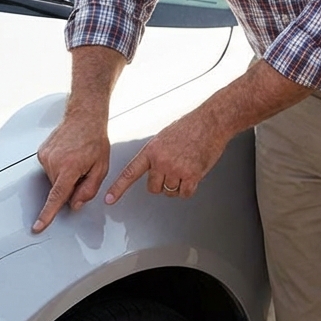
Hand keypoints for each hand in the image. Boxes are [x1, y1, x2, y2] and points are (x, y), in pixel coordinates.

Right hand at [33, 105, 110, 232]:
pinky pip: (49, 168)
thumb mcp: (101, 167)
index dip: (47, 214)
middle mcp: (54, 162)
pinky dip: (58, 167)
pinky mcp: (41, 152)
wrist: (84, 117)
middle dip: (70, 185)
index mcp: (70, 167)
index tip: (38, 226)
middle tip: (82, 169)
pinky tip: (67, 155)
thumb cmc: (95, 139)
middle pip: (58, 188)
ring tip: (75, 158)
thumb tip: (75, 205)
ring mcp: (45, 156)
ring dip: (64, 175)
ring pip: (53, 179)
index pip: (57, 197)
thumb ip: (88, 189)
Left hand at [105, 109, 231, 202]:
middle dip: (162, 182)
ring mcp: (176, 169)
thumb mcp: (164, 137)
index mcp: (152, 150)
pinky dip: (189, 188)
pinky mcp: (191, 175)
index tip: (109, 199)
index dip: (118, 188)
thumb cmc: (191, 126)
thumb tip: (154, 169)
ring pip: (170, 191)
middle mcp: (161, 161)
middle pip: (153, 188)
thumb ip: (156, 154)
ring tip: (186, 166)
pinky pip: (185, 193)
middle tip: (174, 169)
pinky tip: (194, 174)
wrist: (211, 121)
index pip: (130, 172)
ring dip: (177, 185)